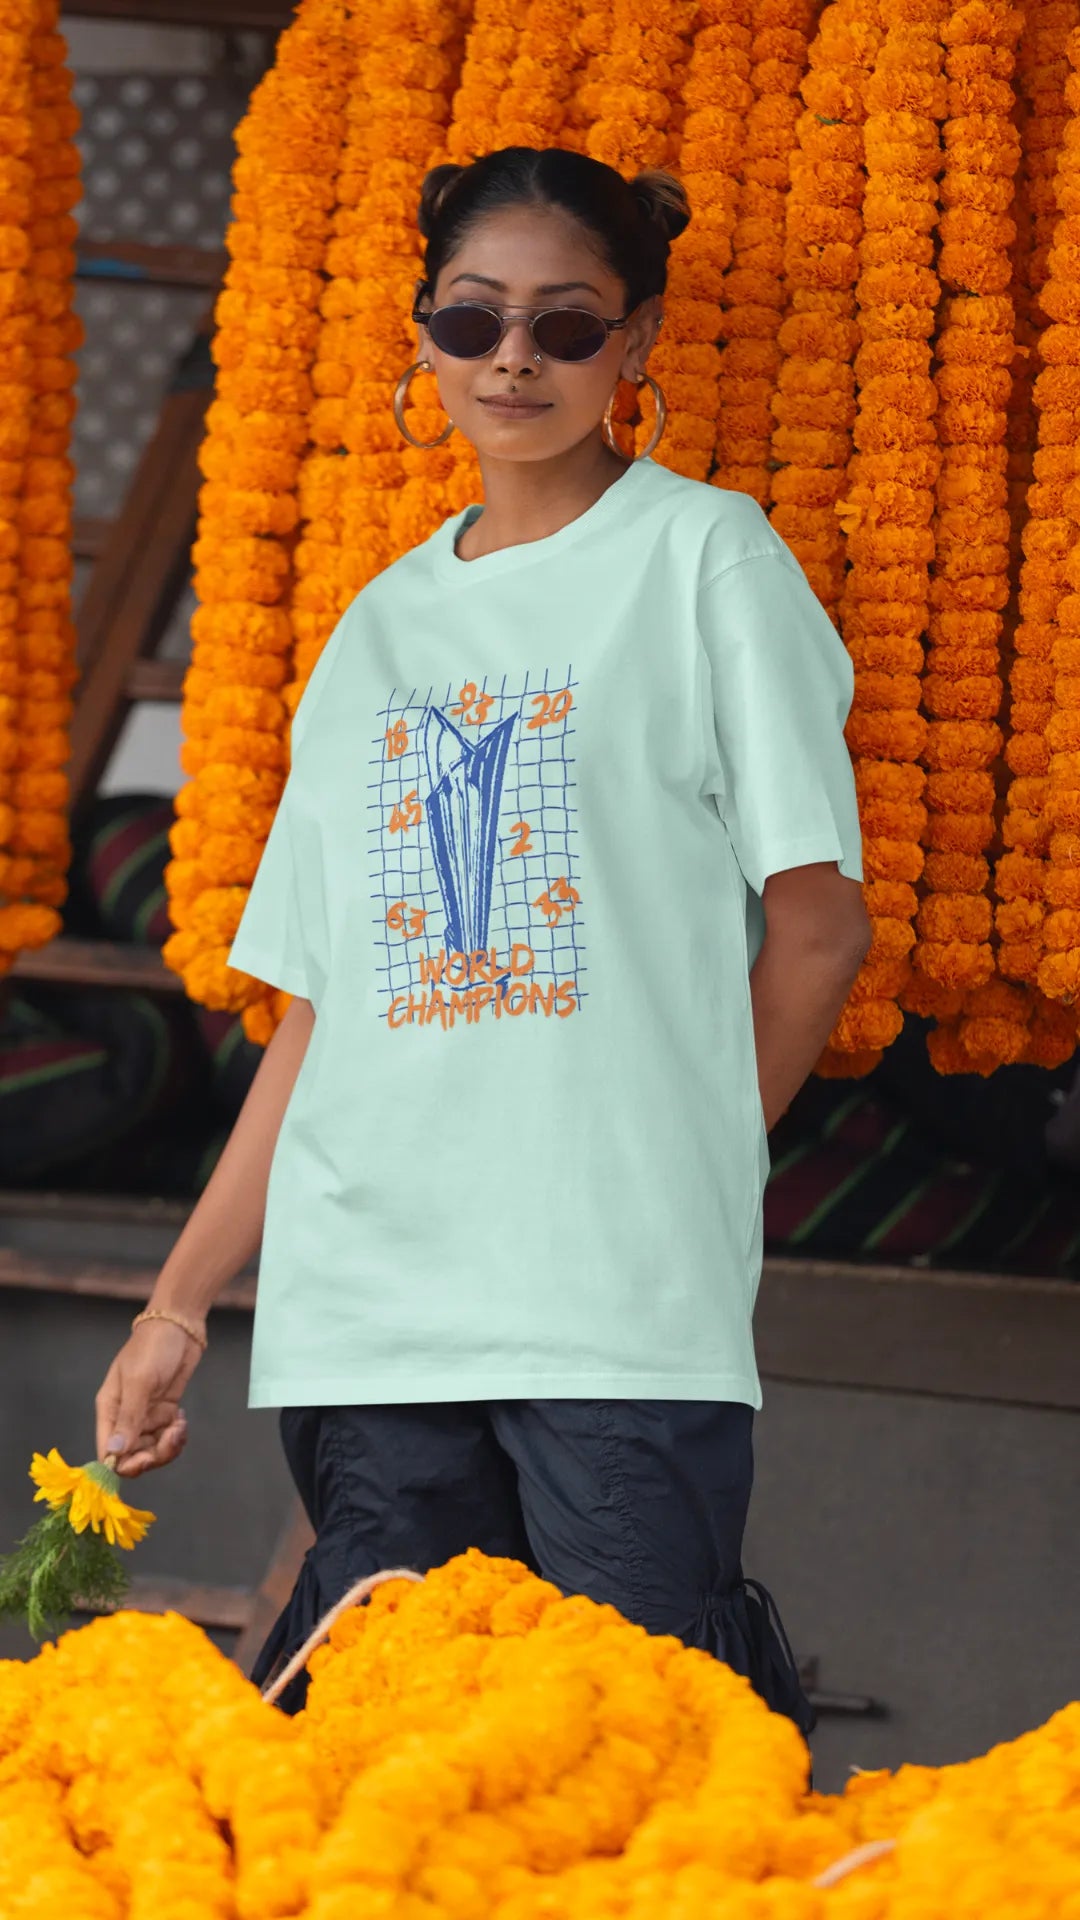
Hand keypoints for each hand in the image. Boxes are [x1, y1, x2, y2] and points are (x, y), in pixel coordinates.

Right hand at [95, 1320, 204, 1475]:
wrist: (180, 1326)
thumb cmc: (153, 1348)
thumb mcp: (139, 1381)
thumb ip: (129, 1417)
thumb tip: (114, 1452)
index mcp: (109, 1409)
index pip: (108, 1451)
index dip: (124, 1463)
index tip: (146, 1459)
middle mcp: (125, 1417)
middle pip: (133, 1455)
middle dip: (154, 1454)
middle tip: (172, 1436)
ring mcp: (146, 1416)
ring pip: (153, 1449)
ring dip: (169, 1444)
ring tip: (180, 1425)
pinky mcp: (164, 1412)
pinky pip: (167, 1438)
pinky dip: (176, 1435)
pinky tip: (182, 1419)